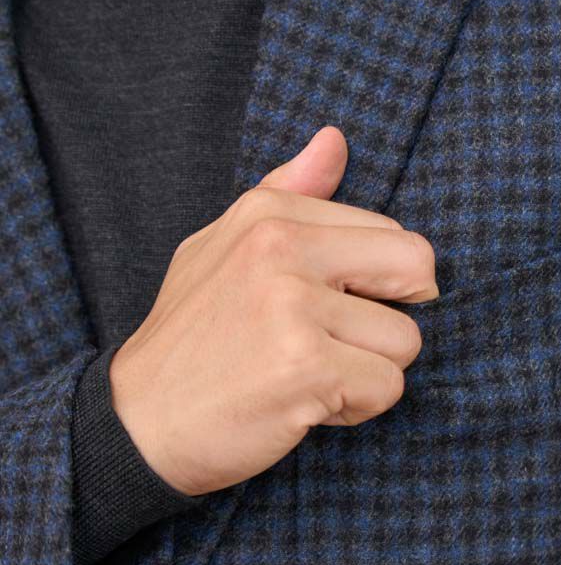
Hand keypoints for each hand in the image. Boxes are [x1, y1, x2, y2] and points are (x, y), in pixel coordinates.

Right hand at [109, 127, 436, 495]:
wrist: (138, 425)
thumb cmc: (192, 338)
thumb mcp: (225, 245)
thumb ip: (289, 191)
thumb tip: (336, 139)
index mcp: (269, 213)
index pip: (392, 234)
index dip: (373, 285)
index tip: (320, 311)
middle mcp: (282, 248)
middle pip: (416, 269)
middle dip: (390, 319)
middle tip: (335, 343)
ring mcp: (294, 306)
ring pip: (405, 340)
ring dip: (368, 371)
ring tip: (306, 376)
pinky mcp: (308, 366)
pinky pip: (388, 387)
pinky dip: (356, 408)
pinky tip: (303, 404)